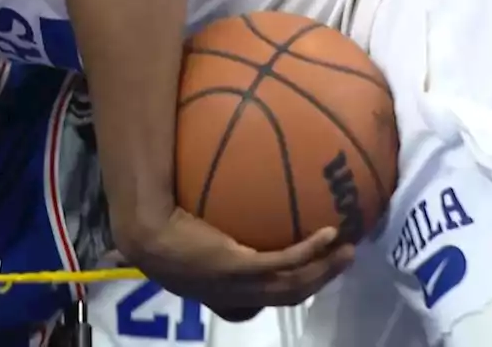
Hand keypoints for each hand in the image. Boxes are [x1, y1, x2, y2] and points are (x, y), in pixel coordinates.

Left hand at [121, 209, 353, 319]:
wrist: (143, 227)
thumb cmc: (150, 220)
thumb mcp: (173, 224)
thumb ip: (191, 216)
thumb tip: (199, 185)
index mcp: (213, 289)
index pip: (246, 305)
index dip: (269, 296)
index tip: (290, 277)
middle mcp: (229, 294)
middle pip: (285, 296)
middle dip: (317, 281)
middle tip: (341, 260)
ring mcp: (236, 284)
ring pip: (294, 285)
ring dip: (324, 271)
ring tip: (348, 251)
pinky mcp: (240, 267)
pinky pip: (285, 262)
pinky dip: (311, 251)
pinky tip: (330, 232)